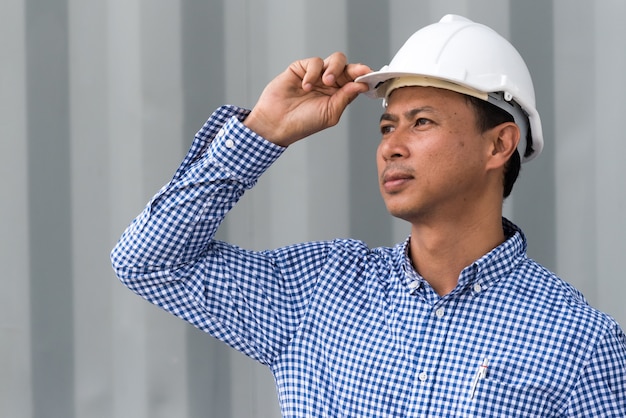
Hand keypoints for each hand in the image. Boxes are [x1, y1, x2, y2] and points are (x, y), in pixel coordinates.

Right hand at [244, 52, 371, 146]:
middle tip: (354, 73)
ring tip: (326, 82)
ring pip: (335, 60)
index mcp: (338, 95)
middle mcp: (329, 83)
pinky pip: (315, 62)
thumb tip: (361, 84)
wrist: (277, 122)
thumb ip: (345, 97)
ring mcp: (316, 75)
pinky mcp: (301, 69)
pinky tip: (306, 86)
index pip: (355, 81)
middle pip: (347, 67)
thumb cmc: (303, 123)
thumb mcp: (330, 113)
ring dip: (334, 69)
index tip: (369, 74)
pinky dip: (313, 73)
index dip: (363, 76)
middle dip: (352, 69)